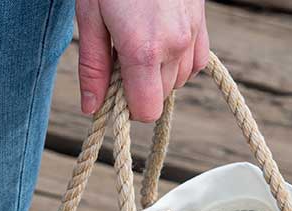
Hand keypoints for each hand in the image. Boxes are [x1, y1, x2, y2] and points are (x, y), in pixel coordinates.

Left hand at [76, 0, 209, 122]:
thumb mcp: (90, 19)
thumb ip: (93, 68)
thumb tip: (93, 110)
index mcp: (143, 50)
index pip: (145, 111)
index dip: (128, 109)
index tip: (114, 91)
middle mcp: (174, 45)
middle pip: (160, 98)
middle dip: (140, 88)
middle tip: (121, 59)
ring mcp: (192, 33)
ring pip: (178, 81)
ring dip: (158, 74)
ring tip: (140, 44)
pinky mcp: (202, 22)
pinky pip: (195, 62)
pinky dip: (179, 62)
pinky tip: (161, 44)